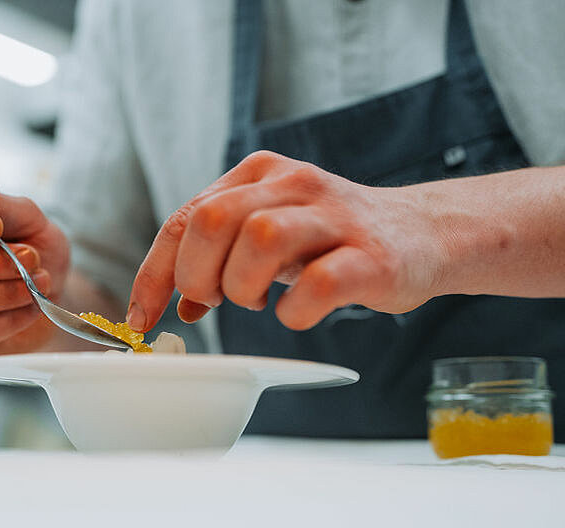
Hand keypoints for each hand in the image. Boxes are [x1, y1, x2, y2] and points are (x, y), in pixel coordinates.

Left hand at [127, 151, 446, 331]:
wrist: (423, 233)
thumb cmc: (334, 240)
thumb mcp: (272, 235)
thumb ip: (222, 257)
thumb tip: (180, 306)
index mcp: (260, 174)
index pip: (185, 217)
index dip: (155, 273)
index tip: (141, 317)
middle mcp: (294, 184)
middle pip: (213, 220)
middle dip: (197, 275)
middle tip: (215, 301)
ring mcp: (335, 217)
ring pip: (260, 239)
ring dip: (243, 288)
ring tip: (260, 301)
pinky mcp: (371, 257)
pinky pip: (318, 285)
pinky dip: (294, 312)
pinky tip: (298, 313)